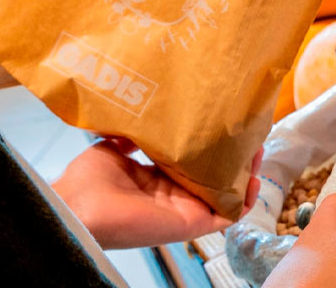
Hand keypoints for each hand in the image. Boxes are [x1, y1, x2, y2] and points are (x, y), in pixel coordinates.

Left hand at [52, 137, 261, 248]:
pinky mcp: (192, 223)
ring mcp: (185, 209)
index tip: (226, 125)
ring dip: (245, 174)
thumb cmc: (87, 181)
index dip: (212, 146)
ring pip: (226, 193)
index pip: (194, 163)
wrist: (79, 206)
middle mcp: (175, 195)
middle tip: (248, 134)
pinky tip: (254, 180)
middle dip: (234, 156)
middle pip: (215, 177)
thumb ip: (134, 136)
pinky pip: (228, 215)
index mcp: (157, 180)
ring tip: (256, 151)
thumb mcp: (113, 146)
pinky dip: (245, 200)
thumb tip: (146, 113)